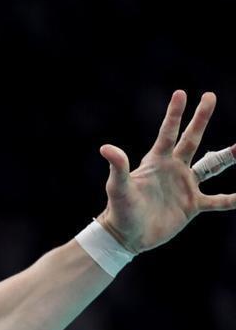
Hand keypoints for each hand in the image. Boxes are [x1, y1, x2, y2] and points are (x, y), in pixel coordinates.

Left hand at [97, 91, 235, 252]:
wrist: (126, 236)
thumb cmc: (119, 210)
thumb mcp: (118, 188)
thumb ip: (117, 167)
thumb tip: (106, 148)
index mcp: (156, 162)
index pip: (168, 133)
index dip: (175, 114)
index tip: (181, 93)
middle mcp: (173, 169)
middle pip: (191, 139)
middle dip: (201, 118)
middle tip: (210, 96)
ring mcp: (185, 186)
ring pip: (212, 166)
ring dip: (228, 156)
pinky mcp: (192, 205)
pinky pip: (218, 201)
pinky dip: (232, 199)